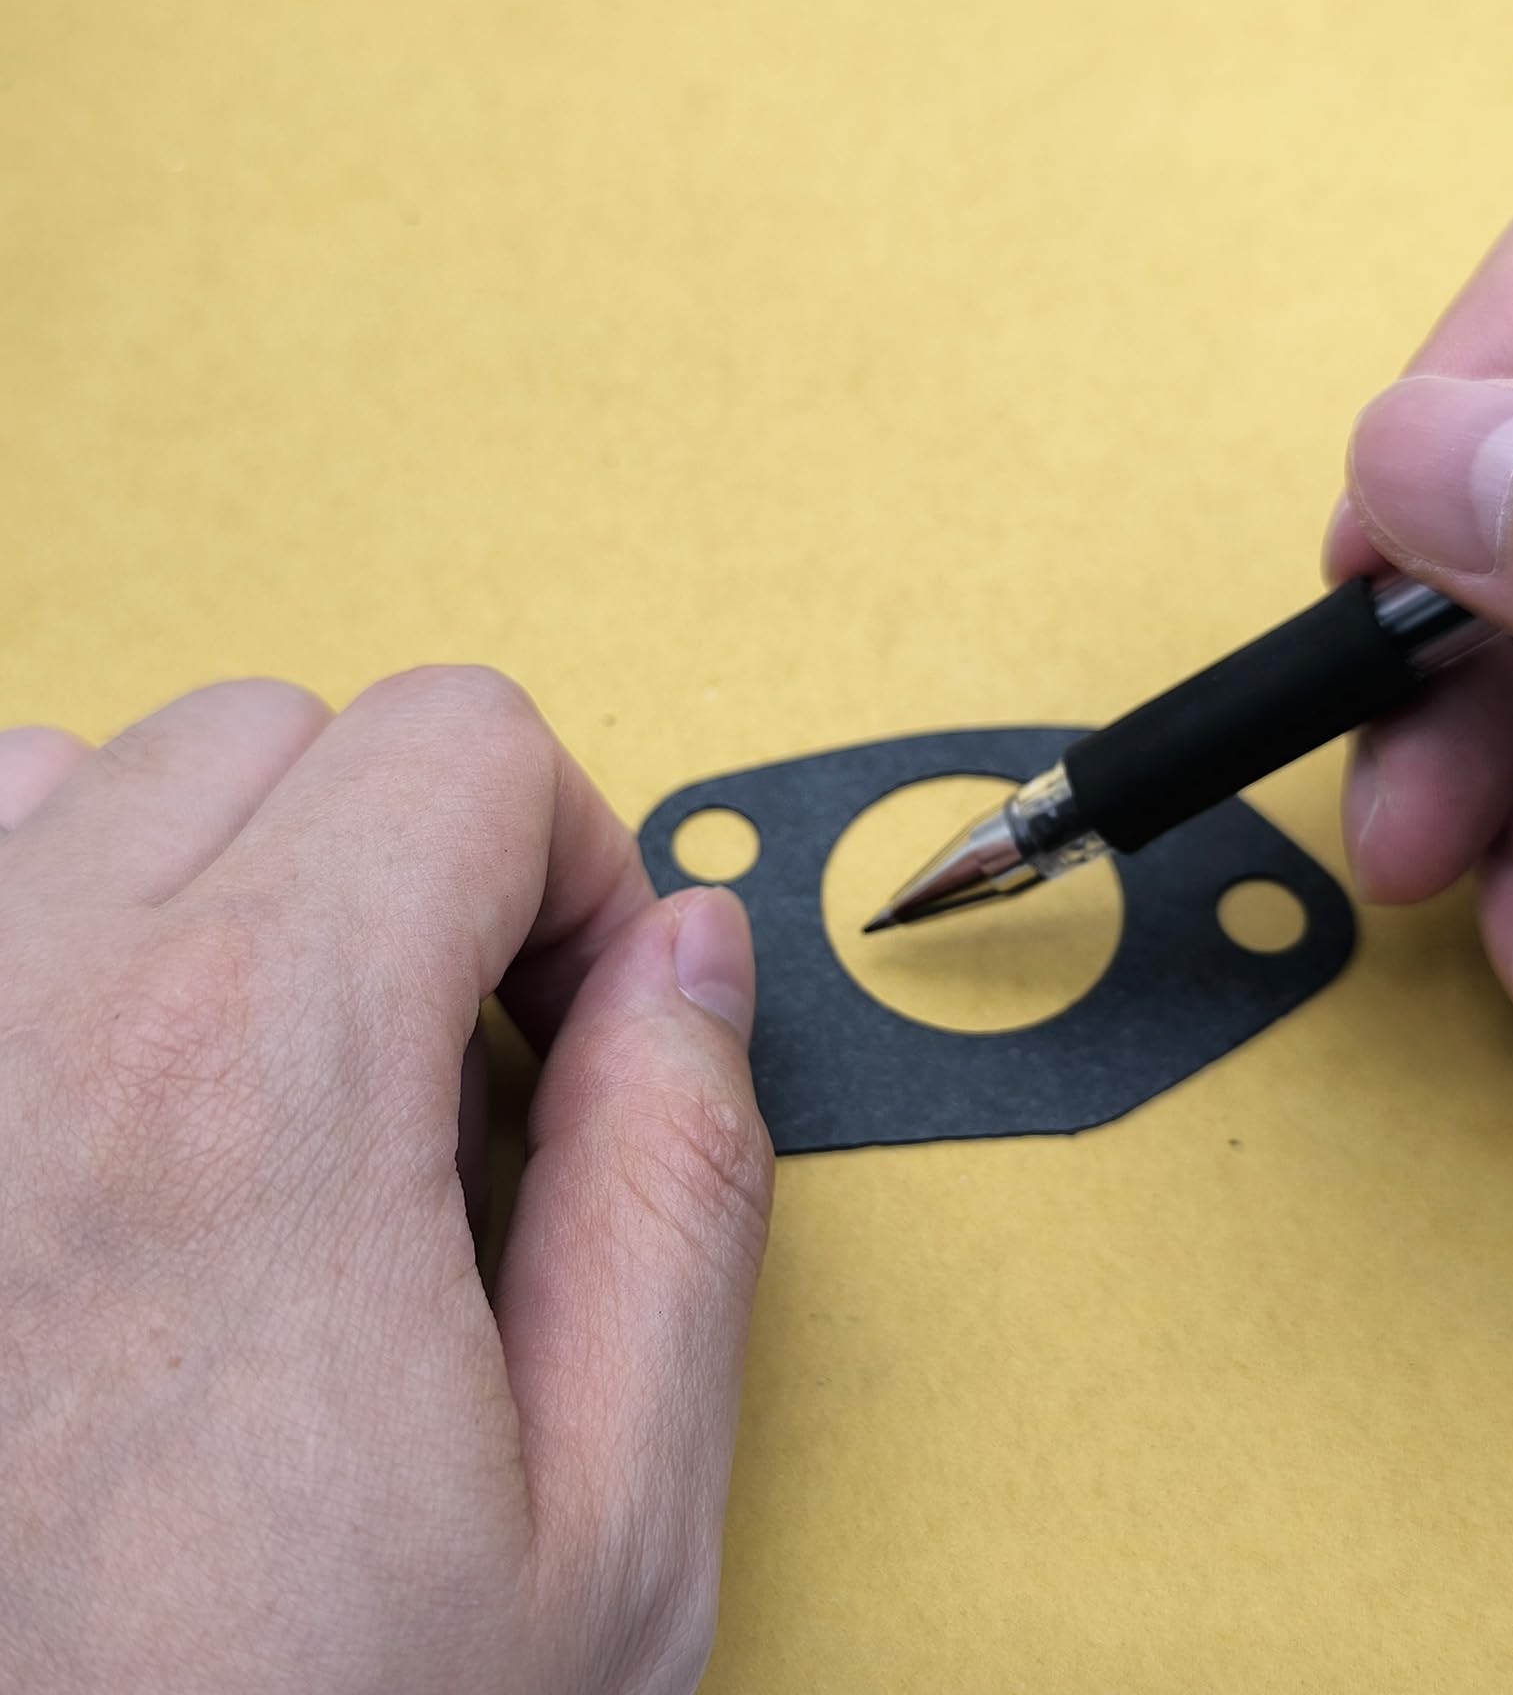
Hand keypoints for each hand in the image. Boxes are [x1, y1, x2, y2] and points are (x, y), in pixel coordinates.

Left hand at [0, 671, 772, 1692]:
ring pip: (83, 772)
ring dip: (216, 876)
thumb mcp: (596, 1533)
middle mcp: (17, 1029)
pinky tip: (95, 1096)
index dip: (575, 858)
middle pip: (287, 734)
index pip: (459, 748)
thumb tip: (690, 957)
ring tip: (260, 1090)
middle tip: (434, 1070)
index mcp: (247, 1092)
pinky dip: (42, 920)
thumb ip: (677, 1183)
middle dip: (412, 861)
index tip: (568, 1012)